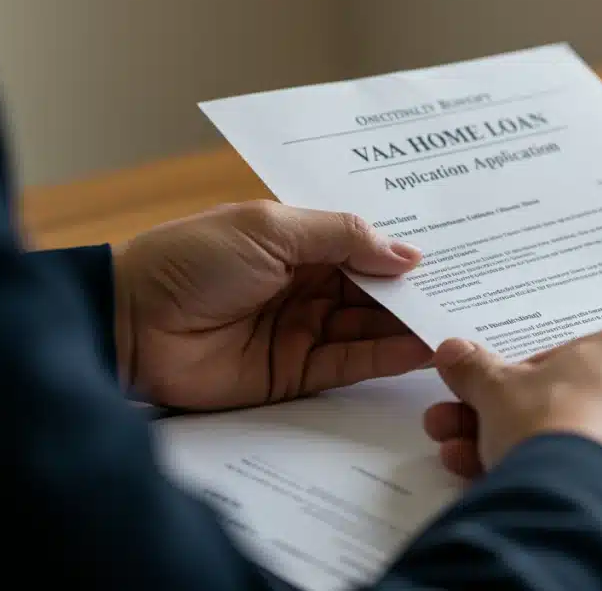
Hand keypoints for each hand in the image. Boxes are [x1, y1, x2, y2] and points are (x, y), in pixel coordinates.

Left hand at [113, 200, 431, 409]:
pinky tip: (424, 347)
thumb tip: (409, 255)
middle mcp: (305, 284)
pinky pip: (353, 362)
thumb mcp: (271, 229)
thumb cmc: (192, 260)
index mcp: (296, 242)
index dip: (403, 252)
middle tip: (470, 291)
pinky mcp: (297, 373)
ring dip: (412, 325)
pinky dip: (389, 356)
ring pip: (370, 326)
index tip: (455, 252)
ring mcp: (303, 329)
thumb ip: (343, 237)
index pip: (363, 247)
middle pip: (373, 289)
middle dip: (416, 291)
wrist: (130, 325)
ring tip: (459, 321)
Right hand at [422, 330, 601, 510]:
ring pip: (594, 449)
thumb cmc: (549, 428)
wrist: (585, 507)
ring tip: (478, 475)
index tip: (484, 409)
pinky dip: (580, 492)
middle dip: (514, 426)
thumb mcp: (497, 391)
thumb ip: (476, 369)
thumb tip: (453, 352)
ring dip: (536, 460)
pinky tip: (535, 503)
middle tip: (464, 443)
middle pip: (577, 408)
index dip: (514, 388)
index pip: (564, 364)